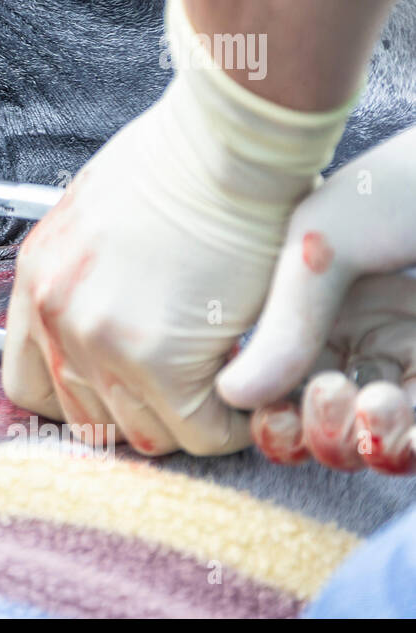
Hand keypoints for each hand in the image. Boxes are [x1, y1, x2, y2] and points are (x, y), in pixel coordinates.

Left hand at [1, 0, 354, 455]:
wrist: (226, 143)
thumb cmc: (183, 161)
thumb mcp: (98, 211)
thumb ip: (87, 273)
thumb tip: (113, 310)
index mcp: (37, 279)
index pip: (28, 385)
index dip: (80, 400)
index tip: (123, 392)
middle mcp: (54, 313)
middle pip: (84, 419)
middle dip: (139, 414)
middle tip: (186, 395)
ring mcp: (98, 339)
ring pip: (143, 433)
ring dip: (187, 421)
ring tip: (220, 388)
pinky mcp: (156, 359)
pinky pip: (199, 432)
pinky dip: (230, 424)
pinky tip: (248, 389)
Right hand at [218, 127, 415, 473]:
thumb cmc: (404, 189)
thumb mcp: (322, 243)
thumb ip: (282, 323)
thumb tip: (233, 396)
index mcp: (308, 307)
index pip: (271, 386)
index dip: (263, 413)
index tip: (264, 408)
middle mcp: (357, 339)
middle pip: (318, 427)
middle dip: (314, 434)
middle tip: (328, 393)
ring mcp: (408, 360)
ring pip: (370, 444)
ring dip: (363, 443)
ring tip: (375, 403)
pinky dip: (402, 444)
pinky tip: (394, 407)